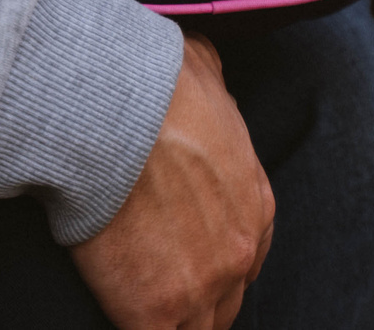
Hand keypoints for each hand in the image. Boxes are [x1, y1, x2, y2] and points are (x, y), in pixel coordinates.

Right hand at [72, 33, 272, 329]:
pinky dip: (139, 328)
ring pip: (197, 329)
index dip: (217, 260)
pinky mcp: (154, 312)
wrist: (117, 115)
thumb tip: (200, 68)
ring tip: (140, 300)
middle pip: (226, 301)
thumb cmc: (156, 86)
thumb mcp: (205, 71)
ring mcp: (201, 288)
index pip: (249, 256)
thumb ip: (212, 87)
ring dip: (173, 319)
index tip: (189, 256)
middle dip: (198, 295)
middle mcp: (240, 254)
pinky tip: (121, 310)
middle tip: (159, 283)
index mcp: (256, 205)